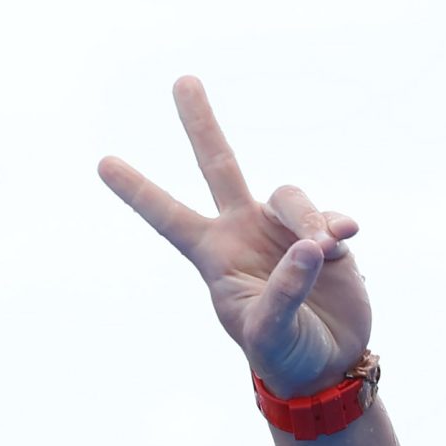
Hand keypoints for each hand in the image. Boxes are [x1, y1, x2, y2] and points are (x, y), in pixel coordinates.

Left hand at [97, 75, 371, 400]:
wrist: (326, 365)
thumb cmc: (281, 355)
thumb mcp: (269, 332)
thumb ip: (284, 289)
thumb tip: (311, 245)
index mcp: (213, 255)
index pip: (167, 217)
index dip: (137, 190)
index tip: (101, 163)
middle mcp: (242, 231)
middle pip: (219, 164)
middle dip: (201, 122)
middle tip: (182, 80)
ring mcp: (282, 229)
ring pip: (292, 195)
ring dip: (310, 220)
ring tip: (323, 252)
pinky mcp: (324, 234)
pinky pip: (329, 215)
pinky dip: (337, 225)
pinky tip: (344, 243)